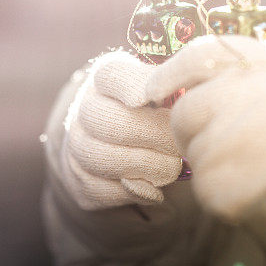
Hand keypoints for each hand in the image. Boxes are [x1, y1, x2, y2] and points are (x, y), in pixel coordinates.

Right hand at [60, 50, 182, 209]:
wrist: (127, 150)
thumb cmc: (159, 114)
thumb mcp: (168, 91)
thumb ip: (179, 87)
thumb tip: (188, 90)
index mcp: (108, 79)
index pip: (111, 75)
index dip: (129, 84)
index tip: (147, 98)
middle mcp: (85, 109)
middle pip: (107, 120)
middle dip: (150, 135)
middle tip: (178, 145)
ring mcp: (77, 146)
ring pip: (100, 157)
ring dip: (144, 165)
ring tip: (173, 168)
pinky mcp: (81, 182)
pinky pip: (100, 188)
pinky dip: (132, 190)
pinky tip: (156, 189)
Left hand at [146, 35, 265, 218]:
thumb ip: (253, 80)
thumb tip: (203, 92)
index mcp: (254, 62)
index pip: (197, 56)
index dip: (170, 72)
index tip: (154, 89)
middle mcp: (229, 94)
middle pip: (185, 115)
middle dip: (200, 131)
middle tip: (240, 144)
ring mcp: (222, 139)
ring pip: (197, 156)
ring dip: (219, 164)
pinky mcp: (221, 184)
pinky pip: (209, 191)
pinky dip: (230, 195)